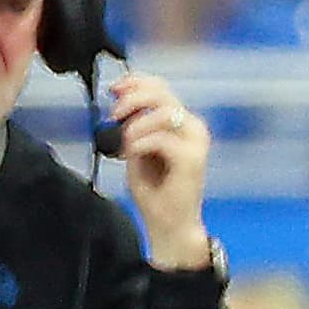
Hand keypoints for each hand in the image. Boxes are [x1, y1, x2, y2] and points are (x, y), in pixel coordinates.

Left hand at [109, 69, 215, 256]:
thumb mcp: (137, 150)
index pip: (160, 88)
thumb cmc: (156, 192)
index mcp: (182, 124)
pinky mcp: (192, 159)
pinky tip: (129, 155)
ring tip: (124, 142)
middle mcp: (193, 128)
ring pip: (164, 112)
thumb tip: (120, 105)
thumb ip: (134, 127)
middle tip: (114, 114)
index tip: (113, 90)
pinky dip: (139, 143)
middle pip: (162, 93)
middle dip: (132, 99)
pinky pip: (160, 138)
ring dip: (136, 124)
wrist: (170, 225)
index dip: (135, 82)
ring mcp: (196, 143)